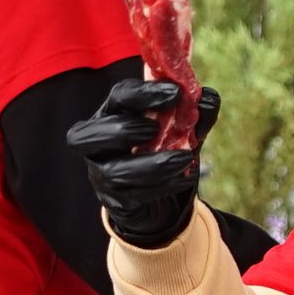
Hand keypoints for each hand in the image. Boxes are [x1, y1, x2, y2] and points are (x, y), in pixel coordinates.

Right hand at [67, 79, 219, 247]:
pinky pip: (132, 196)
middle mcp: (97, 144)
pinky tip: (183, 178)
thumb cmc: (165, 147)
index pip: (118, 97)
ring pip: (113, 172)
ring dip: (152, 164)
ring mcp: (101, 175)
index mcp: (113, 113)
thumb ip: (197, 112)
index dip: (143, 93)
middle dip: (123, 130)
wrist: (160, 193)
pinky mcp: (115, 201)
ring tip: (184, 159)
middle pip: (86, 136)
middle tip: (155, 129)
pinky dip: (162, 186)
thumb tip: (208, 99)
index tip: (175, 93)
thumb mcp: (185, 127)